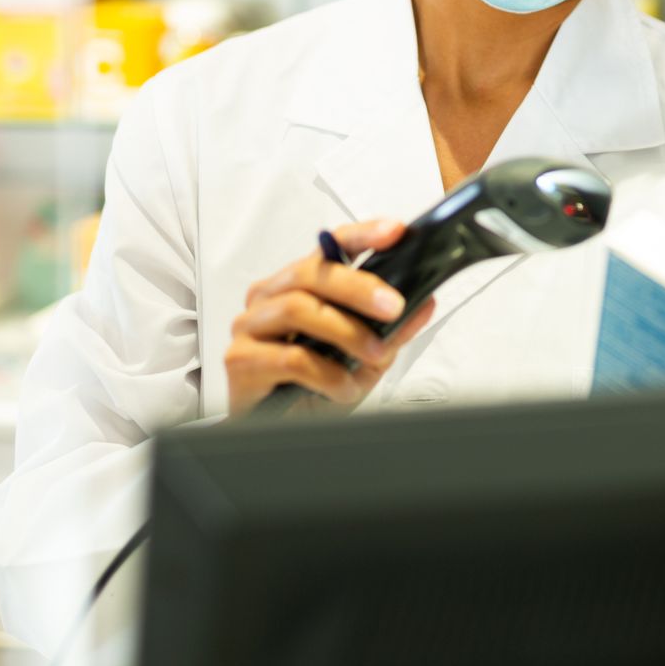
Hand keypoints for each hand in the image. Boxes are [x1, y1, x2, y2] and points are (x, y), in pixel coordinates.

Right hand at [225, 220, 437, 415]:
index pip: (329, 247)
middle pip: (311, 273)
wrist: (284, 434)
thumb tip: (424, 303)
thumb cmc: (317, 388)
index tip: (394, 232)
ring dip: (346, 332)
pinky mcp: (240, 360)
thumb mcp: (366, 358)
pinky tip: (343, 389)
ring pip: (297, 309)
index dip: (362, 235)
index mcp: (299, 284)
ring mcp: (250, 326)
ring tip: (375, 357)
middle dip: (358, 287)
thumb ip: (391, 331)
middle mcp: (270, 296)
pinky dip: (326, 374)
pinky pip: (289, 357)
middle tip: (394, 306)